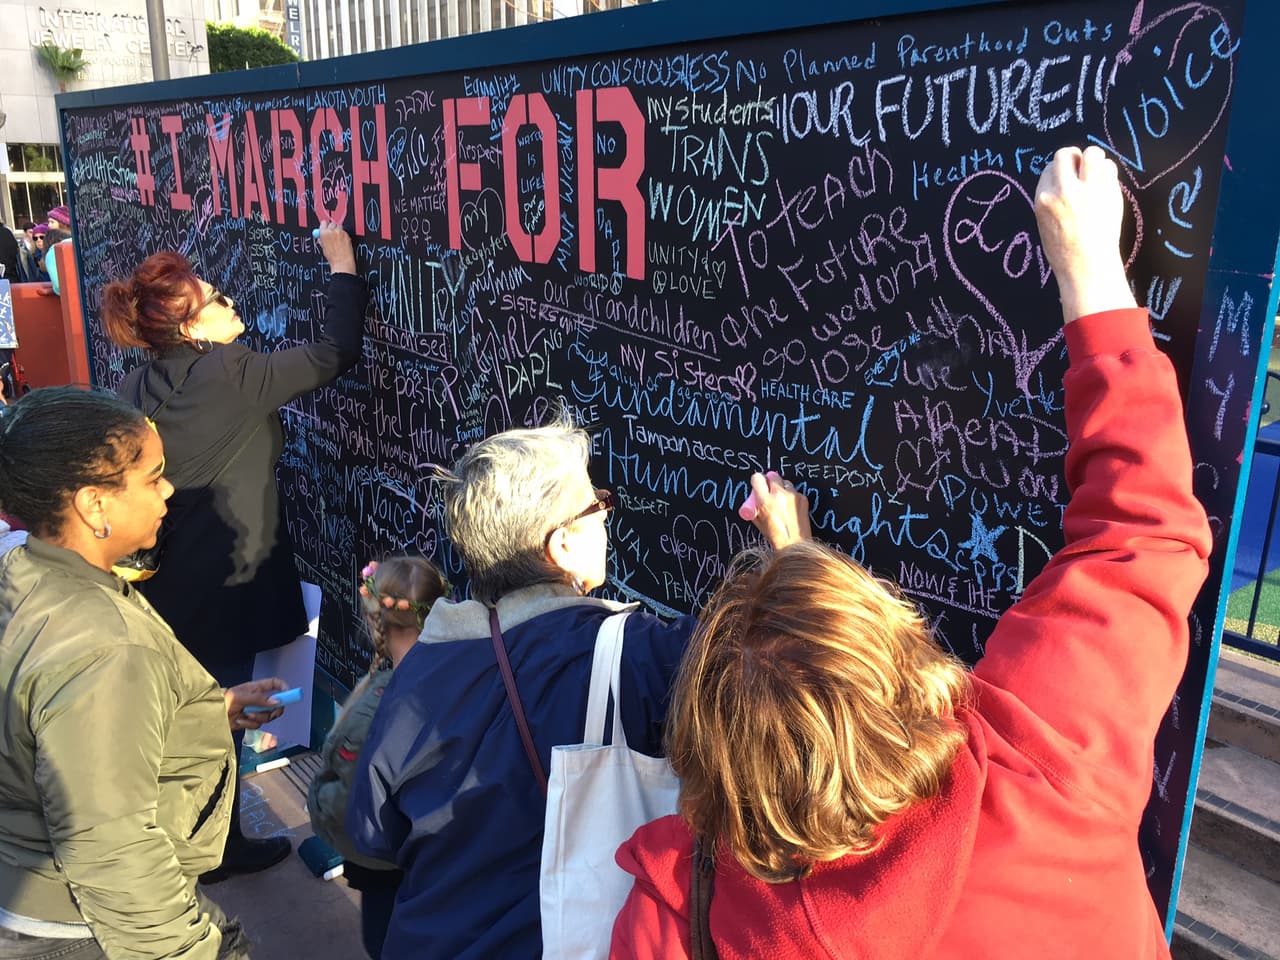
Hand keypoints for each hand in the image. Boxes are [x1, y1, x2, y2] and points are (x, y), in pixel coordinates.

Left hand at [225, 677, 288, 730]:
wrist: (211, 716)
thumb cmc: (222, 700)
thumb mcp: (240, 696)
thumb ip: (259, 698)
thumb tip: (276, 701)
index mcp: (256, 688)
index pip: (275, 684)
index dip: (283, 688)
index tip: (289, 695)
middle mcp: (257, 699)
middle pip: (276, 703)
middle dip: (274, 709)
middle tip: (272, 712)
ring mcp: (254, 710)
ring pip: (267, 716)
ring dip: (258, 717)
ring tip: (246, 714)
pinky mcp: (249, 721)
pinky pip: (258, 724)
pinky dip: (249, 724)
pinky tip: (240, 720)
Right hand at [316, 220, 356, 275]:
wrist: (341, 262)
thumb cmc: (332, 257)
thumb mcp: (323, 247)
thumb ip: (322, 239)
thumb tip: (320, 235)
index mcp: (323, 233)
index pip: (324, 222)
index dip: (325, 226)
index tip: (327, 229)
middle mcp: (331, 231)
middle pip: (332, 223)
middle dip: (332, 228)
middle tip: (333, 234)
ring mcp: (340, 232)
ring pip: (339, 226)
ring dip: (338, 230)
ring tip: (338, 239)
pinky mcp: (347, 235)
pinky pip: (345, 231)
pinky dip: (344, 235)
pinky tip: (343, 242)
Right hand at [748, 472, 810, 548]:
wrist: (795, 544)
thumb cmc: (776, 536)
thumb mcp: (758, 521)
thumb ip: (755, 506)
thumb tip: (754, 497)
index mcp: (765, 501)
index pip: (757, 478)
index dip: (757, 481)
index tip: (758, 484)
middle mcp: (779, 495)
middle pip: (773, 475)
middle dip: (770, 481)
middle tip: (769, 490)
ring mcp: (793, 495)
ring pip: (785, 482)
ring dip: (782, 488)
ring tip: (781, 501)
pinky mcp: (803, 498)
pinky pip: (795, 491)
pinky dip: (792, 496)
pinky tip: (790, 507)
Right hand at [1034, 145, 1135, 323]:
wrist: (1086, 267)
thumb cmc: (1065, 251)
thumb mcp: (1045, 223)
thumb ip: (1052, 198)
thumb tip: (1064, 178)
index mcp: (1043, 199)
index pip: (1049, 169)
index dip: (1059, 172)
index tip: (1067, 181)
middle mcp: (1062, 190)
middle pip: (1066, 154)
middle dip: (1074, 159)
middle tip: (1082, 172)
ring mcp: (1087, 189)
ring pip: (1091, 153)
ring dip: (1094, 160)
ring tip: (1096, 177)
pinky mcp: (1108, 192)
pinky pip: (1109, 167)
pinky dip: (1108, 172)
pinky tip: (1106, 187)